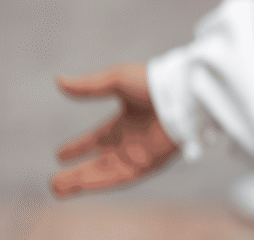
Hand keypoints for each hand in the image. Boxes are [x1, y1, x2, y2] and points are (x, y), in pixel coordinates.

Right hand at [50, 64, 178, 198]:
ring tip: (58, 189)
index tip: (60, 155)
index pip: (100, 138)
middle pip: (101, 161)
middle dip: (78, 172)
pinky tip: (79, 186)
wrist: (183, 96)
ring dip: (82, 181)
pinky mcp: (149, 162)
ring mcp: (141, 152)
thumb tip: (59, 80)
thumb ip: (89, 85)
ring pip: (106, 173)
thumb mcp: (117, 80)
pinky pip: (121, 178)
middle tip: (54, 183)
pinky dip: (99, 183)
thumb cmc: (155, 83)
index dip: (80, 147)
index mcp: (127, 120)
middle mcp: (133, 139)